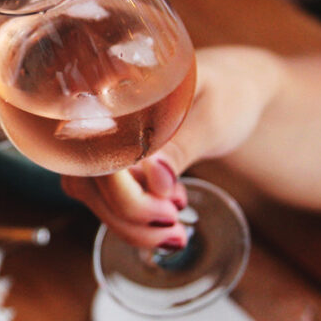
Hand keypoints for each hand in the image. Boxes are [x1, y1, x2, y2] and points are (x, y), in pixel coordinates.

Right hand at [60, 47, 279, 247]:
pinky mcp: (111, 163)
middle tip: (176, 226)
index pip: (91, 145)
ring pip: (91, 196)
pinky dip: (133, 221)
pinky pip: (106, 199)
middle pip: (84, 178)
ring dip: (129, 225)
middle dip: (128, 213)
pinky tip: (167, 220)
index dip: (120, 185)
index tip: (168, 202)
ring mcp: (99, 142)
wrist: (235, 91)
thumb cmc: (227, 92)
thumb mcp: (212, 118)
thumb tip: (155, 180)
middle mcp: (94, 115)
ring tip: (176, 232)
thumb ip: (182, 147)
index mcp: (113, 88)